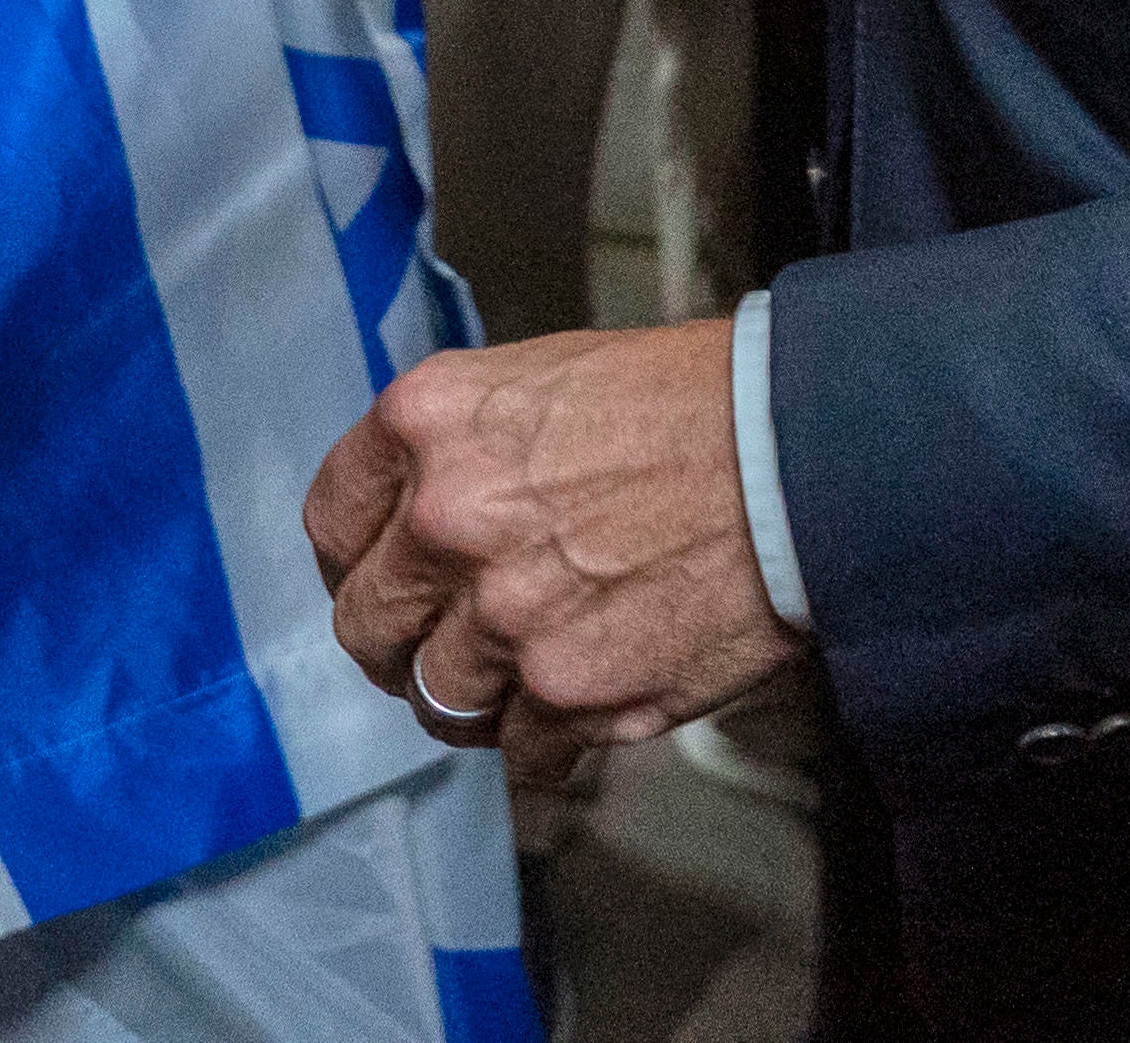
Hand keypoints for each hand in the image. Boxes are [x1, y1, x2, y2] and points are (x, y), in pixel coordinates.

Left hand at [303, 319, 804, 788]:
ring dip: (474, 701)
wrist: (798, 457)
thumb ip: (465, 449)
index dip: (354, 561)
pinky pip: (520, 753)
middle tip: (437, 647)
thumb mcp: (543, 377)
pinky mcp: (570, 694)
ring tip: (519, 682)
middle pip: (369, 624)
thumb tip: (425, 512)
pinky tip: (579, 706)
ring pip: (438, 699)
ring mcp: (504, 615)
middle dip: (399, 643)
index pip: (332, 520)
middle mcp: (447, 518)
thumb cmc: (694, 406)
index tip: (377, 578)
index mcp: (429, 423)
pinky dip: (545, 744)